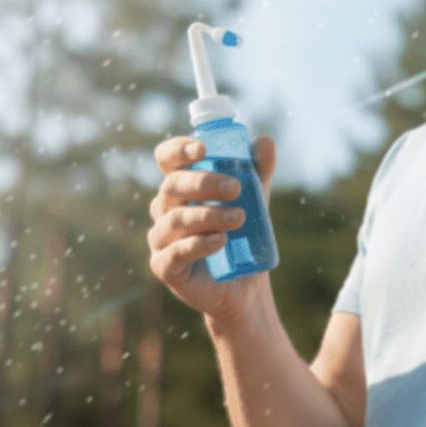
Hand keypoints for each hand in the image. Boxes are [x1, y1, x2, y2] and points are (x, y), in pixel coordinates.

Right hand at [147, 135, 275, 324]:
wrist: (245, 284)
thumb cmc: (243, 234)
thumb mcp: (255, 199)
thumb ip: (258, 171)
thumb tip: (264, 142)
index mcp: (180, 186)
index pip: (167, 159)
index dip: (178, 149)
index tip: (203, 149)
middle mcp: (164, 209)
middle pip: (171, 186)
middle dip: (203, 183)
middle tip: (235, 187)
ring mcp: (161, 239)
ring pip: (175, 220)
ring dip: (208, 215)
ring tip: (239, 218)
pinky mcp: (164, 267)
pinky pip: (175, 252)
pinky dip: (198, 244)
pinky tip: (220, 240)